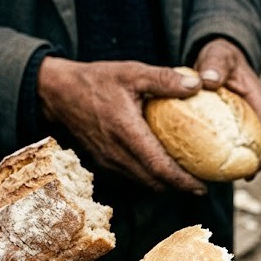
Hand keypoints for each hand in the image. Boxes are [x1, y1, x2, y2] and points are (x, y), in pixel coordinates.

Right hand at [38, 58, 206, 193]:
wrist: (58, 93)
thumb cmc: (96, 80)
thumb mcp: (132, 72)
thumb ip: (164, 79)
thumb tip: (198, 85)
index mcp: (125, 132)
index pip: (158, 167)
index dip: (182, 181)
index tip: (203, 186)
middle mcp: (116, 153)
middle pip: (154, 182)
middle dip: (180, 188)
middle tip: (203, 185)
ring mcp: (108, 161)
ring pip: (143, 182)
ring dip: (166, 185)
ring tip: (188, 179)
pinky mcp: (104, 162)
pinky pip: (132, 176)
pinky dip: (151, 178)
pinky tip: (164, 168)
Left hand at [195, 38, 260, 172]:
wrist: (216, 56)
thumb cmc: (219, 55)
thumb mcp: (218, 56)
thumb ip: (214, 66)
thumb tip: (207, 80)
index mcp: (257, 101)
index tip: (253, 169)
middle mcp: (253, 114)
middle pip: (257, 144)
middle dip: (251, 163)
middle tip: (239, 179)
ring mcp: (242, 121)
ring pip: (242, 146)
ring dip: (236, 162)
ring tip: (223, 178)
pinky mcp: (230, 124)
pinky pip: (226, 142)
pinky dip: (220, 154)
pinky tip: (206, 166)